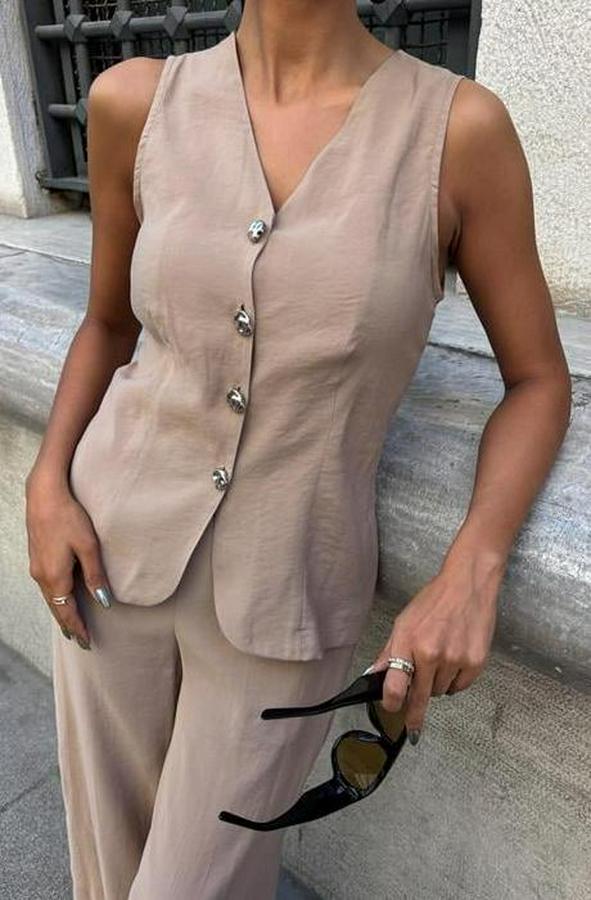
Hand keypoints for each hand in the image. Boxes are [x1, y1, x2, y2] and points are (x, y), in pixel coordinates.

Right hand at [25, 468, 113, 648]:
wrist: (44, 495)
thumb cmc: (68, 517)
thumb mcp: (89, 547)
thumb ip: (95, 576)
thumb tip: (104, 602)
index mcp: (55, 577)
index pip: (66, 612)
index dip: (77, 627)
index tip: (87, 641)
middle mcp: (41, 576)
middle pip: (56, 608)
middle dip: (68, 625)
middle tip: (80, 640)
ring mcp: (36, 566)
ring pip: (49, 598)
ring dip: (61, 612)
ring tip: (71, 624)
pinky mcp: (36, 557)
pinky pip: (46, 586)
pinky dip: (55, 598)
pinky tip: (61, 597)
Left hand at [366, 556, 502, 743]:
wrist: (468, 585)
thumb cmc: (434, 601)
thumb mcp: (404, 622)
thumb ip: (389, 652)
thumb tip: (374, 675)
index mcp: (408, 643)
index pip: (395, 686)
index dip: (392, 704)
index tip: (392, 710)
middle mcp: (431, 654)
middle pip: (419, 697)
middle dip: (414, 712)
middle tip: (413, 726)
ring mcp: (455, 660)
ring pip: (440, 692)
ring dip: (437, 684)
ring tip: (441, 659)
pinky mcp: (475, 663)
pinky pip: (460, 687)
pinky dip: (455, 680)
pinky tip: (455, 660)